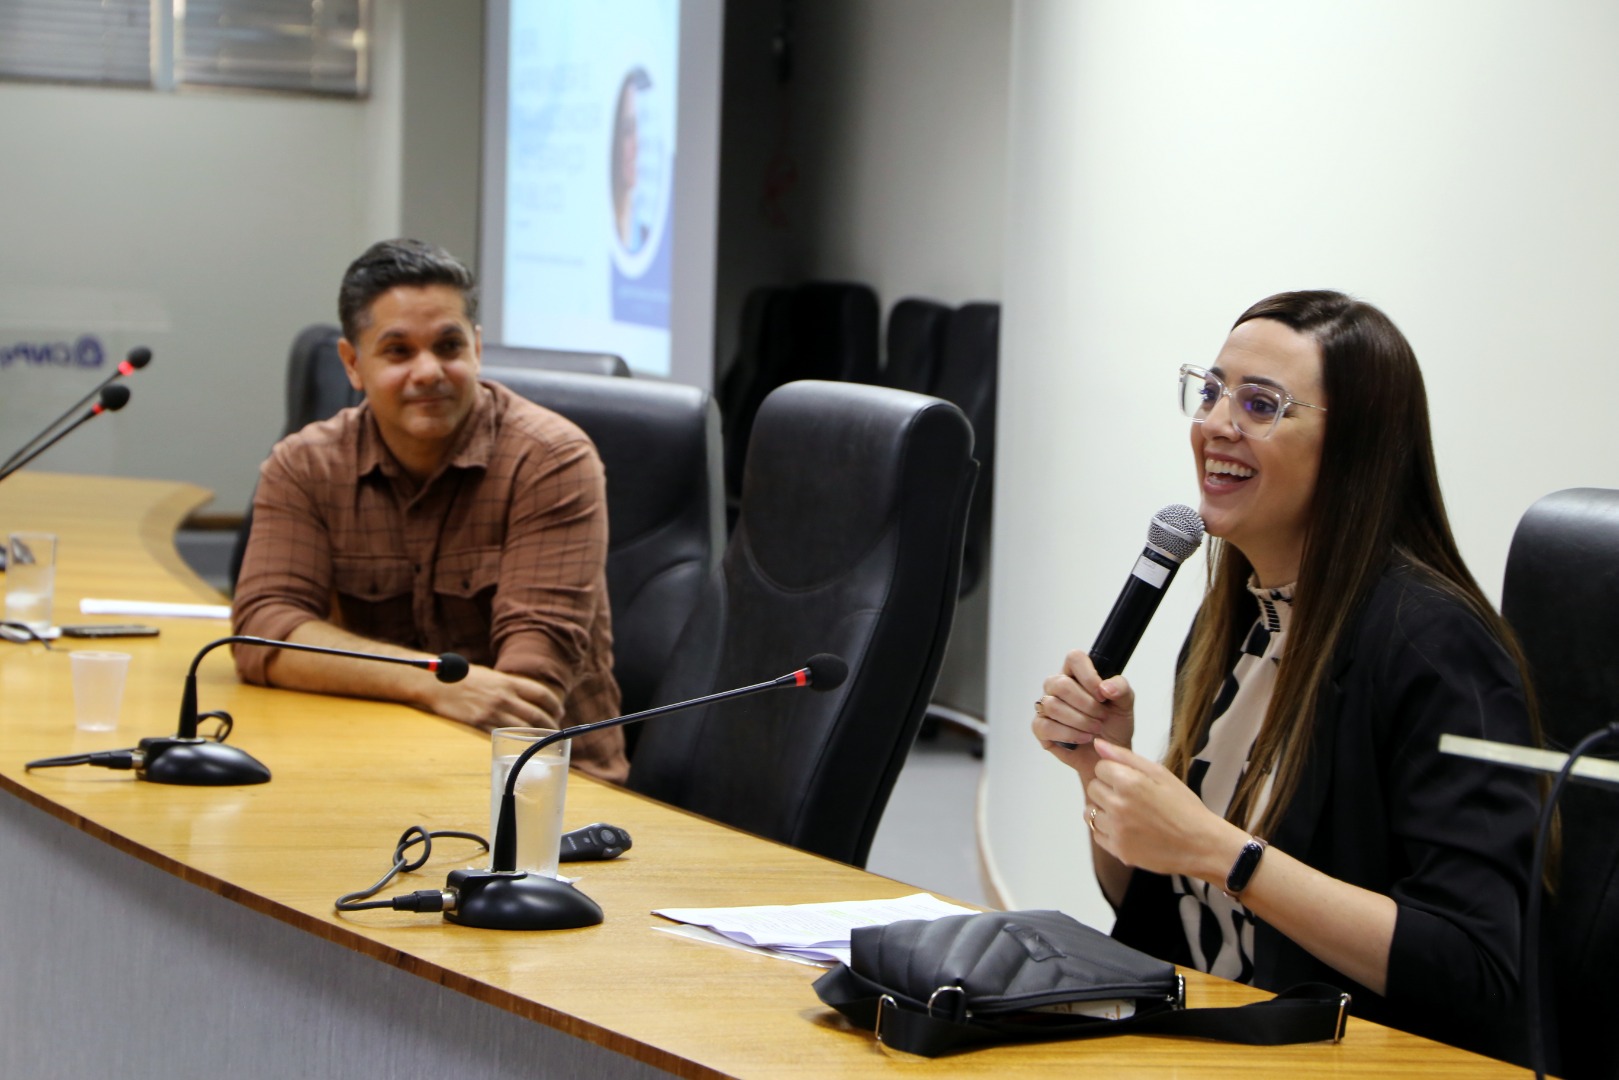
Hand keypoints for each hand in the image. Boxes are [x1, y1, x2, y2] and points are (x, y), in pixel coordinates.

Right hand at [421, 665, 563, 732]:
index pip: (541, 694)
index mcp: (508, 682)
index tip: (559, 712)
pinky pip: (503, 736)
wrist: (435, 683)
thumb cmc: (463, 678)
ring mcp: (491, 712)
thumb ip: (509, 686)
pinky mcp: (479, 724)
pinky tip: (520, 746)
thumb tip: (527, 698)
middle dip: (550, 726)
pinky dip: (514, 743)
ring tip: (543, 741)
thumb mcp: (491, 676)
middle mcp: (503, 697)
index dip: (554, 705)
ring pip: (523, 729)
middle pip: (537, 715)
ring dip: (537, 737)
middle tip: (555, 731)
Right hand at [1032, 649, 1135, 784]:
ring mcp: (1046, 706)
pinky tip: (1082, 738)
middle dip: (1086, 704)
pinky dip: (1068, 734)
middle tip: (1102, 716)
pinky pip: (1045, 726)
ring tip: (1094, 728)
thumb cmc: (1114, 726)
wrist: (1109, 753)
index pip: (1074, 659)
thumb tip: (1105, 687)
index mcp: (1077, 674)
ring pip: (1052, 705)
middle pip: (1061, 684)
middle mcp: (1058, 687)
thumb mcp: (1125, 704)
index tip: (1102, 694)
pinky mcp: (1040, 727)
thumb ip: (1121, 688)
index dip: (1088, 675)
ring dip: (1079, 720)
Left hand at [1085, 738, 1244, 882]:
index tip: (1131, 781)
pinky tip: (1128, 830)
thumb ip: (1125, 757)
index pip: (1100, 768)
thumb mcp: (1161, 773)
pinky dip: (1107, 830)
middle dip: (1108, 790)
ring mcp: (1116, 830)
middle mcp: (1118, 806)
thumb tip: (1098, 743)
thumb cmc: (1184, 806)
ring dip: (1105, 811)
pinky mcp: (1118, 850)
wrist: (1201, 845)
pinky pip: (1096, 834)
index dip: (1115, 772)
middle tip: (1133, 798)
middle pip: (1093, 788)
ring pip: (1090, 812)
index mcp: (1129, 782)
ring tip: (1130, 815)